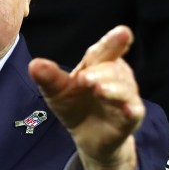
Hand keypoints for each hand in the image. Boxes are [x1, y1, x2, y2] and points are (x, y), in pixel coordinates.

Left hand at [28, 26, 143, 169]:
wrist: (87, 137)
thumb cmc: (74, 105)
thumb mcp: (57, 91)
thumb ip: (49, 77)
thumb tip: (34, 64)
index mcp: (99, 64)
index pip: (104, 51)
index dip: (113, 42)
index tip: (123, 33)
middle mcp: (117, 75)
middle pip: (111, 68)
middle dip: (100, 72)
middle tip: (84, 78)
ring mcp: (126, 95)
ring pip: (124, 88)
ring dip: (112, 89)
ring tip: (98, 89)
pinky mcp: (131, 117)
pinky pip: (134, 111)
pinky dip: (130, 110)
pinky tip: (127, 110)